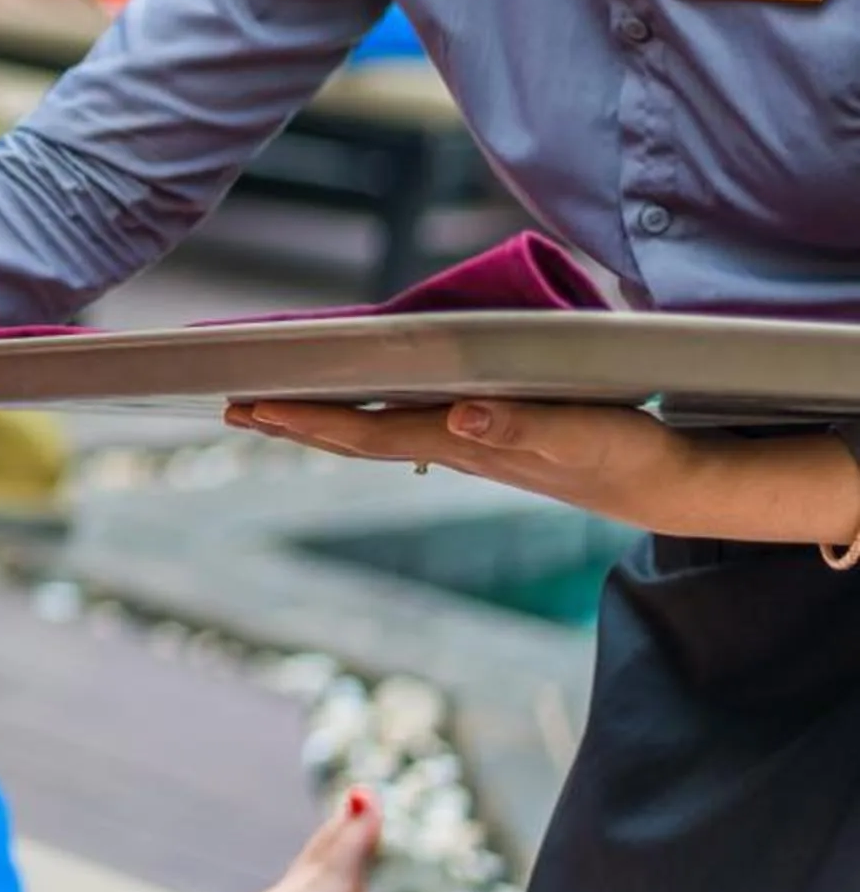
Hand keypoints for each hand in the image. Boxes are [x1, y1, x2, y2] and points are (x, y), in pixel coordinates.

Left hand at [228, 397, 701, 523]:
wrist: (662, 485)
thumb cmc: (624, 453)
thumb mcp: (578, 433)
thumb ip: (520, 426)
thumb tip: (457, 415)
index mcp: (461, 440)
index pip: (364, 429)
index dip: (306, 418)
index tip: (252, 405)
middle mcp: (451, 445)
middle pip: (352, 436)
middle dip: (290, 422)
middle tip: (229, 406)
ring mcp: (464, 446)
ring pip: (372, 434)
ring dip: (318, 422)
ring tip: (268, 410)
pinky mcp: (482, 439)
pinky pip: (403, 426)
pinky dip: (362, 417)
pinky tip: (351, 409)